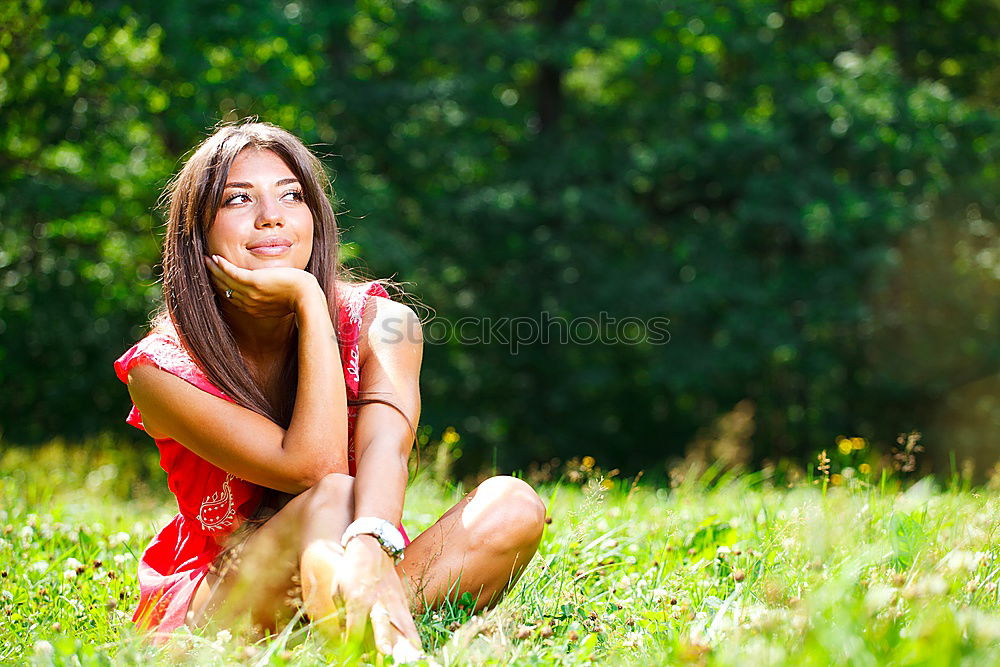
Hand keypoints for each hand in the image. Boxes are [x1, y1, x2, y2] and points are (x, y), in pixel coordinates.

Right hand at [204, 254, 318, 317]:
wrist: (308, 299)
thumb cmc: (301, 298)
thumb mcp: (281, 301)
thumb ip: (270, 298)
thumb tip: (271, 293)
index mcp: (254, 309)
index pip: (232, 297)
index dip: (222, 287)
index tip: (216, 277)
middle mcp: (249, 303)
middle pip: (225, 289)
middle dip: (214, 277)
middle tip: (206, 266)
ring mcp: (251, 294)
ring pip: (226, 281)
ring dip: (214, 269)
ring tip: (206, 260)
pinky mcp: (255, 282)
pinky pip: (232, 274)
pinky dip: (222, 266)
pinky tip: (216, 259)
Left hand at [337, 535, 423, 661]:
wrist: (372, 549)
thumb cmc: (351, 572)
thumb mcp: (338, 592)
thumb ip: (342, 618)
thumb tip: (346, 641)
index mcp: (357, 600)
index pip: (354, 628)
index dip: (352, 645)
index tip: (351, 659)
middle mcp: (377, 602)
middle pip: (382, 624)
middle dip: (384, 640)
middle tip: (386, 653)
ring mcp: (393, 603)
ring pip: (402, 627)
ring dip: (405, 646)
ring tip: (410, 660)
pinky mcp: (404, 603)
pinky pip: (410, 626)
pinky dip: (413, 640)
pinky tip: (417, 654)